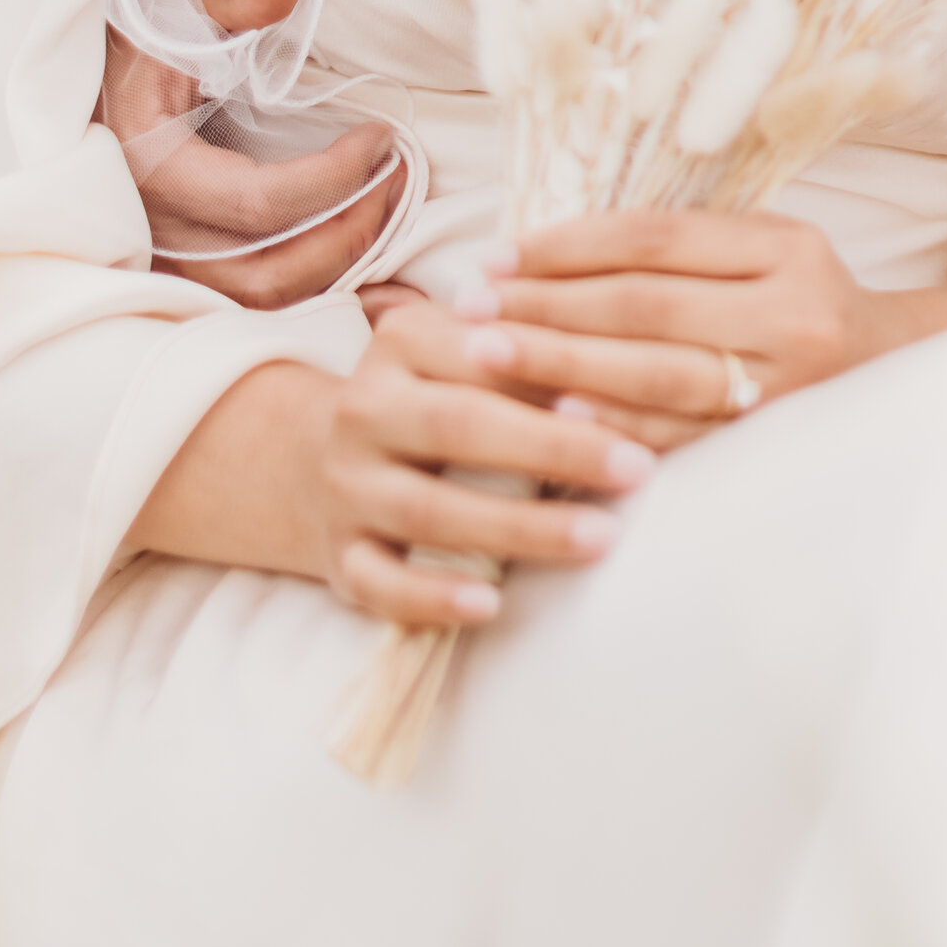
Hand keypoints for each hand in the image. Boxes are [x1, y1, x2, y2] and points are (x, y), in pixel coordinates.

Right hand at [101, 0, 399, 309]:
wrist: (92, 65)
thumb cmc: (139, 28)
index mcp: (150, 163)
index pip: (256, 203)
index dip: (333, 179)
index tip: (383, 137)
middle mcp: (150, 228)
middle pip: (265, 272)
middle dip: (348, 233)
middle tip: (400, 179)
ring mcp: (162, 257)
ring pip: (260, 300)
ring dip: (336, 265)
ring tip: (386, 207)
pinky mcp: (180, 267)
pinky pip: (252, 301)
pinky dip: (311, 283)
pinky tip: (356, 244)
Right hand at [131, 304, 657, 629]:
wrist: (308, 459)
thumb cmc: (428, 394)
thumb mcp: (459, 348)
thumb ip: (525, 346)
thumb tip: (621, 360)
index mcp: (401, 342)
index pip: (481, 350)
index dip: (549, 369)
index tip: (627, 391)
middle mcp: (365, 410)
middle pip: (459, 425)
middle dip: (553, 449)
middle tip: (638, 468)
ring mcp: (347, 487)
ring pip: (431, 510)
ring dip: (520, 527)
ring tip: (601, 538)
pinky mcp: (339, 558)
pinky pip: (382, 583)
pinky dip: (433, 596)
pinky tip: (490, 604)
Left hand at [449, 207, 897, 450]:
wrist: (898, 375)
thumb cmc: (804, 300)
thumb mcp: (764, 251)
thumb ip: (681, 250)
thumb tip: (550, 253)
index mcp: (786, 247)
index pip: (658, 239)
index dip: (571, 245)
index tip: (500, 255)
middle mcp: (793, 312)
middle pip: (648, 305)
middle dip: (549, 307)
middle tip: (472, 310)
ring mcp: (787, 384)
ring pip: (658, 373)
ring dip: (565, 366)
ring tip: (492, 357)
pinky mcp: (775, 443)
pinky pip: (681, 437)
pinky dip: (616, 427)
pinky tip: (559, 421)